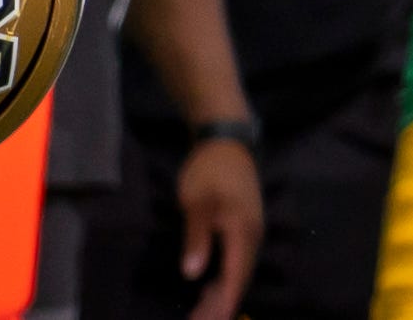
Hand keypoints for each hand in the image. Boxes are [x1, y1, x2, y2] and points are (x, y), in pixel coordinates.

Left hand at [178, 136, 262, 319]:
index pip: (235, 279)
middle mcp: (252, 239)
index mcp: (242, 235)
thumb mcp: (196, 203)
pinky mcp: (244, 228)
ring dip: (221, 294)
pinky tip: (209, 287)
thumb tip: (193, 274)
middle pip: (238, 281)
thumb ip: (197, 238)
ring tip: (202, 315)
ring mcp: (250, 233)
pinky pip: (235, 262)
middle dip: (220, 305)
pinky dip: (223, 278)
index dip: (224, 304)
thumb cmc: (208, 170)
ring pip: (237, 272)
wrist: (226, 142)